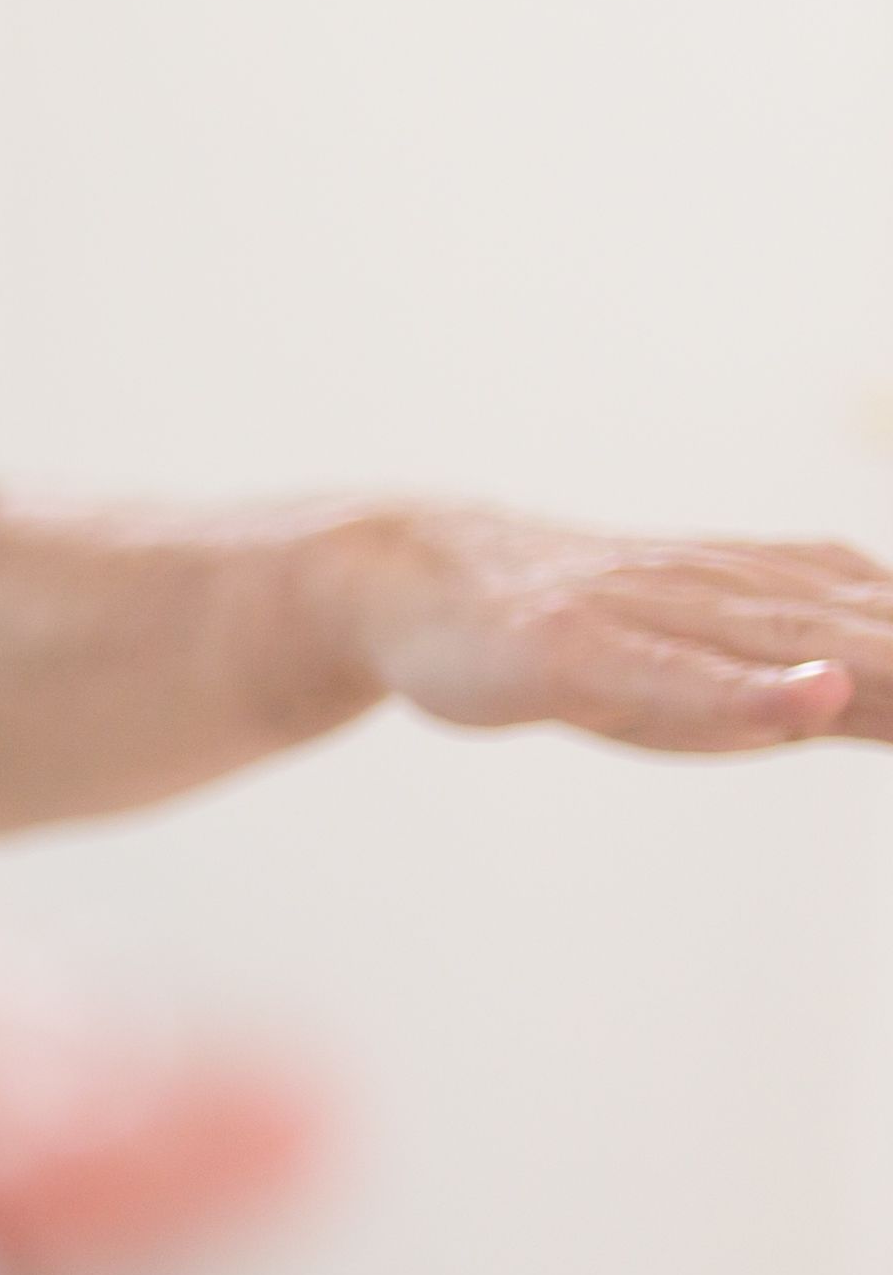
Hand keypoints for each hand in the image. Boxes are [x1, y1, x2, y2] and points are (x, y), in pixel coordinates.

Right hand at [326, 510, 892, 754]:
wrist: (423, 578)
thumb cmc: (595, 634)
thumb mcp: (748, 671)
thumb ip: (856, 688)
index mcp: (821, 599)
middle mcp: (766, 595)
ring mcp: (672, 614)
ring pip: (820, 653)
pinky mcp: (577, 649)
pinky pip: (673, 678)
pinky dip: (747, 690)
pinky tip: (812, 696)